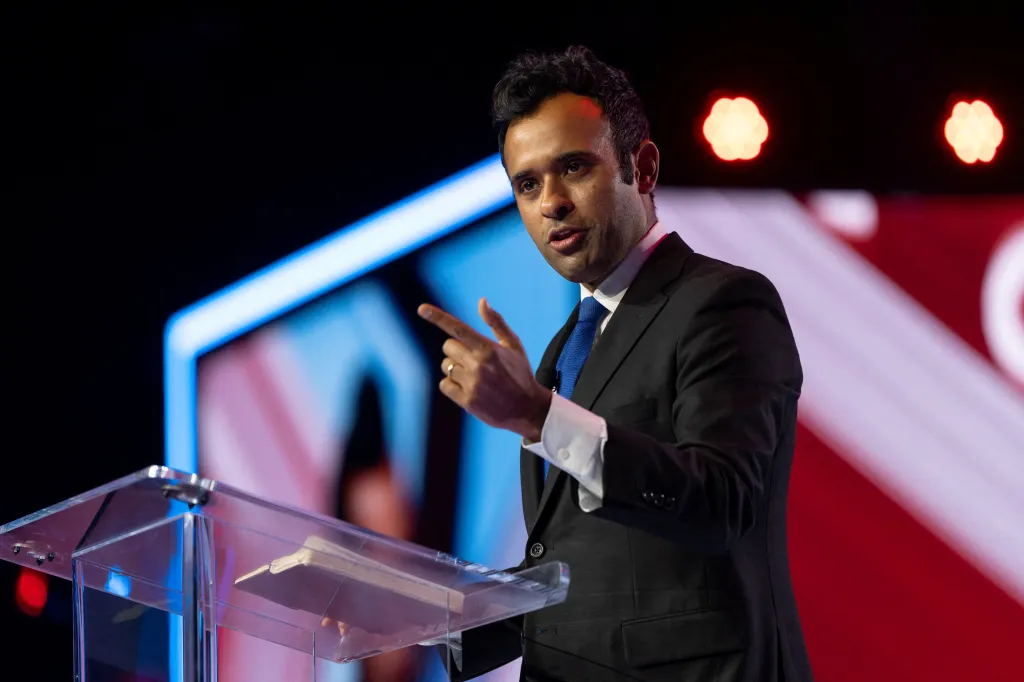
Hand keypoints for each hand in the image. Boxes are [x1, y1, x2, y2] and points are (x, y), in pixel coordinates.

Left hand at [418, 298, 551, 441]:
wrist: (527, 409)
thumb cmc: (520, 374)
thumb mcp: (513, 345)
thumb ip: (496, 322)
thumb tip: (481, 301)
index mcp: (489, 349)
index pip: (458, 328)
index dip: (438, 317)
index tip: (422, 308)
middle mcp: (478, 365)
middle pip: (448, 347)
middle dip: (457, 350)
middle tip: (474, 359)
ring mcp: (471, 384)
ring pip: (446, 366)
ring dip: (455, 368)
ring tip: (475, 376)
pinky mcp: (466, 401)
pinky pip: (444, 384)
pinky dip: (452, 385)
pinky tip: (469, 388)